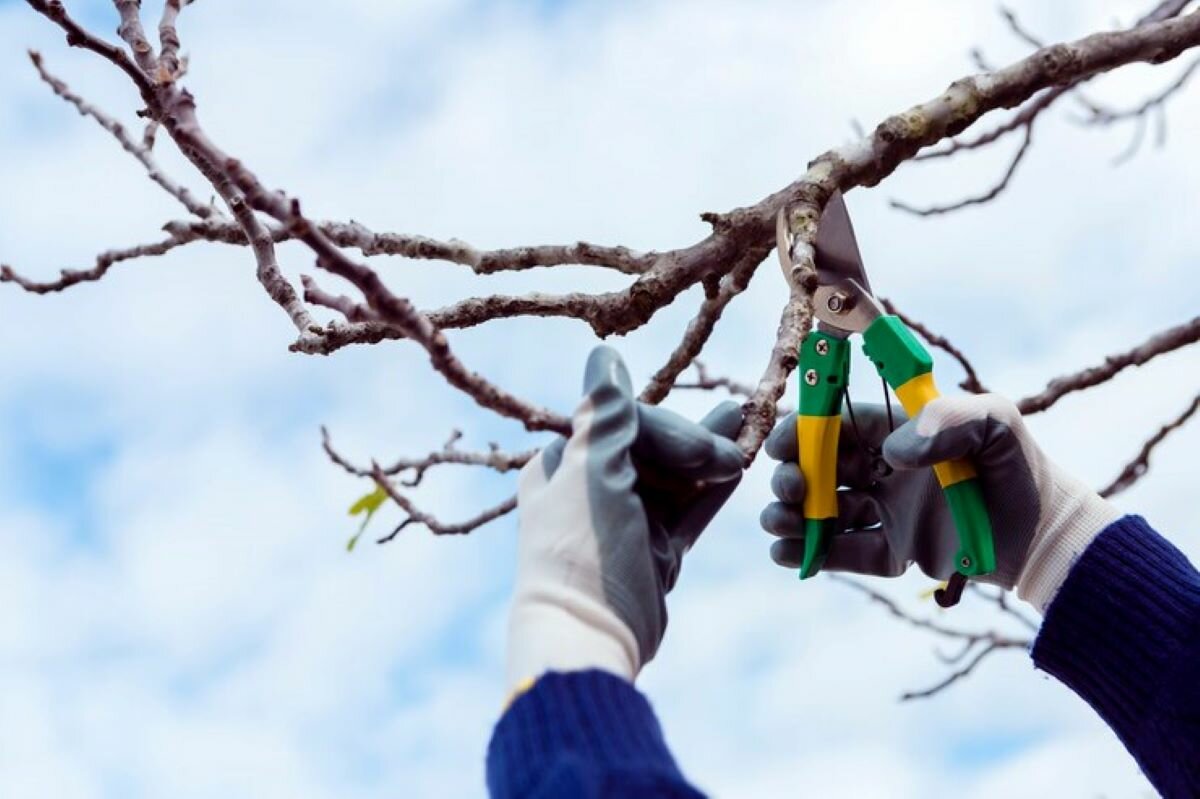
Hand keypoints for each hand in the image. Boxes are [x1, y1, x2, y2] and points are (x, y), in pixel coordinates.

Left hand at [507, 346, 743, 688]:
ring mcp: (627, 520)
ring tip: (748, 422)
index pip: (622, 421)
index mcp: (563, 464)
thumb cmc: (581, 547)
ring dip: (710, 453)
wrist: (589, 635)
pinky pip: (688, 510)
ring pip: (676, 475)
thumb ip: (606, 414)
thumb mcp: (592, 472)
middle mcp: (592, 487)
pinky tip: (741, 467)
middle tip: (733, 447)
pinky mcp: (655, 550)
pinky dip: (712, 490)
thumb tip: (604, 354)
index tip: (699, 446)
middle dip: (694, 440)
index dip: (665, 426)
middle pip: (652, 445)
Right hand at [760, 394, 1119, 610]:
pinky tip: (789, 554)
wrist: (1047, 536)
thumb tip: (891, 454)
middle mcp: (885, 470)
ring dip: (793, 516)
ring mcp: (887, 513)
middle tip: (791, 489)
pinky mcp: (895, 553)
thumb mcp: (994, 423)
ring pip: (825, 512)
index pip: (836, 425)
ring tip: (779, 524)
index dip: (803, 432)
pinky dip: (814, 554)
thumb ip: (946, 420)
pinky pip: (846, 553)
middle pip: (820, 469)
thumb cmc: (1019, 467)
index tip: (781, 445)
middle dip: (793, 477)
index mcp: (898, 432)